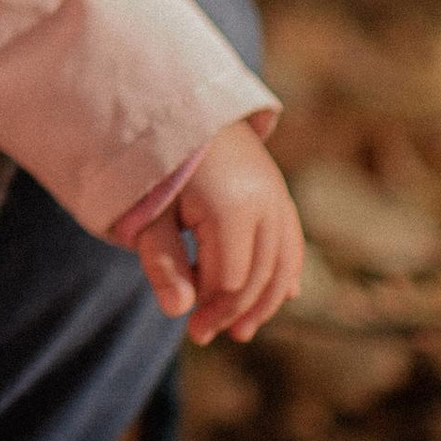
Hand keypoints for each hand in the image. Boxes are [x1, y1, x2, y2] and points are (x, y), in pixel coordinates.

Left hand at [132, 118, 301, 341]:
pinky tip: (283, 296)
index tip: (191, 330)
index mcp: (232, 208)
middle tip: (206, 335)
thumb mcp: (150, 211)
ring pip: (283, 262)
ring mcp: (278, 195)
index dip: (214, 311)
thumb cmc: (155, 160)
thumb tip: (178, 312)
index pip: (232, 280)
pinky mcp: (280, 192)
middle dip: (236, 311)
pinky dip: (286, 270)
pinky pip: (291, 240)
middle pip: (261, 276)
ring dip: (266, 300)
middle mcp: (265, 202)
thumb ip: (163, 261)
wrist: (180, 105)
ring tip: (242, 330)